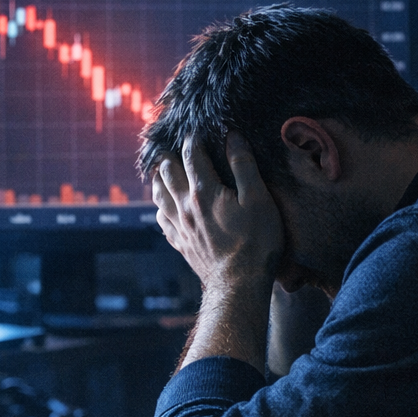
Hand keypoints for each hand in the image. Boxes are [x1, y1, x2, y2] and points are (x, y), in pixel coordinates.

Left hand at [152, 132, 283, 296]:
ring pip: (159, 195)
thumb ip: (244, 166)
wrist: (239, 285)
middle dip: (170, 156)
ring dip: (159, 180)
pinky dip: (160, 208)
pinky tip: (164, 207)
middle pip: (168, 173)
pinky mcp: (180, 244)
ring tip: (162, 171)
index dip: (193, 140)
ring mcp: (179, 227)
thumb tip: (232, 137)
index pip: (191, 155)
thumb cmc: (256, 242)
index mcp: (204, 191)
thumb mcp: (259, 199)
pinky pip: (161, 221)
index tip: (195, 132)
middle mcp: (185, 206)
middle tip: (173, 148)